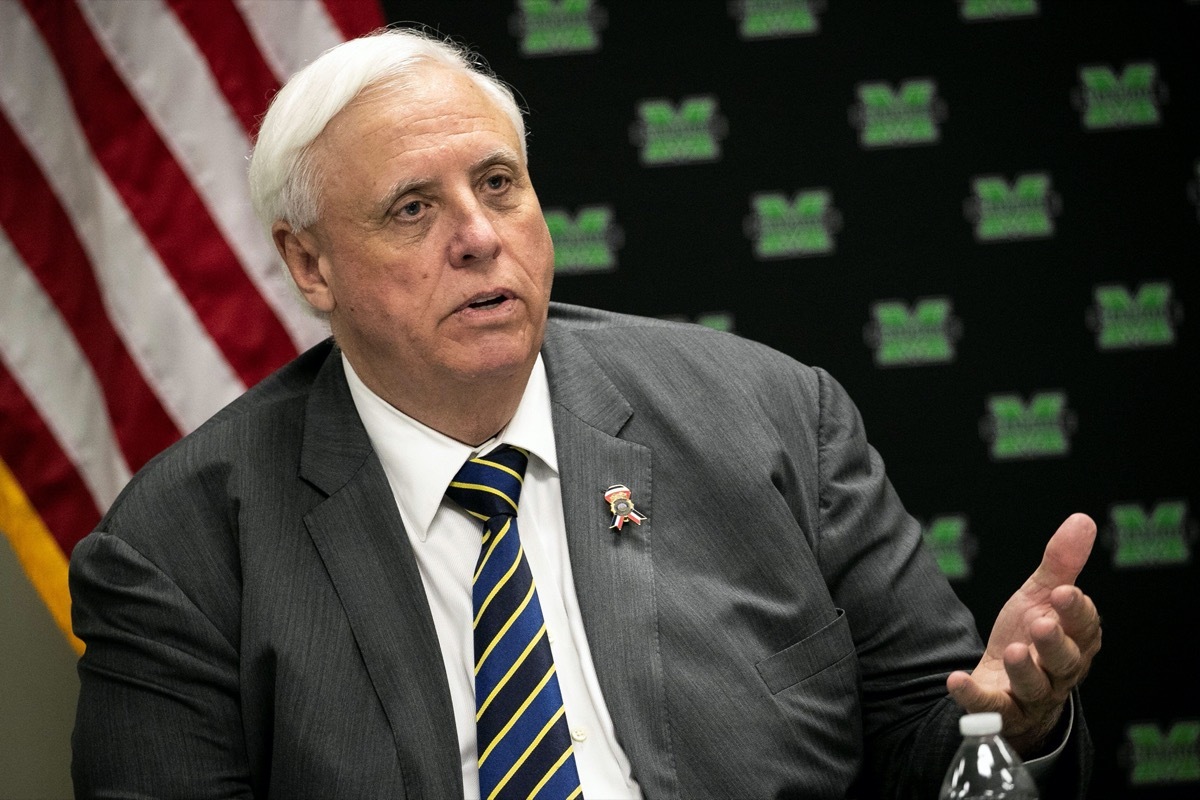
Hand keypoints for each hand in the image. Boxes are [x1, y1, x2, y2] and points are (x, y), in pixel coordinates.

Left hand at [946, 513, 1101, 754]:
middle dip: (1054, 643)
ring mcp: (1031, 694)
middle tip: (1041, 623)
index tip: (1064, 592)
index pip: (1085, 628)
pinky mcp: (1001, 710)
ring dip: (1023, 670)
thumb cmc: (1030, 637)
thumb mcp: (1041, 597)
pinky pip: (991, 708)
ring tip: (1011, 651)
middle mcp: (1059, 671)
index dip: (1076, 611)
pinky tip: (956, 680)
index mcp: (1075, 641)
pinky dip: (974, 696)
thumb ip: (1060, 564)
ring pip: (1034, 687)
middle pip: (1065, 661)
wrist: (1007, 686)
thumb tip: (1082, 520)